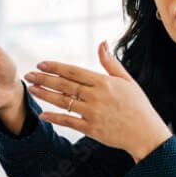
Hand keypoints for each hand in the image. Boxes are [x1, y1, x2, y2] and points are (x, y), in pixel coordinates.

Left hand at [24, 41, 171, 162]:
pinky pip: (69, 122)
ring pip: (64, 101)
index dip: (56, 67)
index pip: (74, 71)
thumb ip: (110, 63)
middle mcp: (96, 96)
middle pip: (65, 85)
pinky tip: (43, 115)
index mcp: (104, 82)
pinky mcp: (91, 129)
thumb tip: (102, 43)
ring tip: (32, 89)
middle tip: (29, 74)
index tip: (41, 64)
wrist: (146, 133)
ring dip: (45, 95)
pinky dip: (55, 118)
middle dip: (44, 78)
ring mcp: (93, 113)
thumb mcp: (127, 81)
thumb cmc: (138, 106)